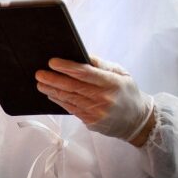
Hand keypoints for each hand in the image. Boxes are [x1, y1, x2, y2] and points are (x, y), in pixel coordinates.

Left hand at [35, 57, 154, 143]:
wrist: (137, 120)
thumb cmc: (127, 93)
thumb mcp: (121, 74)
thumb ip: (102, 64)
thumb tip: (83, 55)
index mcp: (112, 83)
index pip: (86, 73)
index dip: (67, 67)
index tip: (52, 62)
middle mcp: (104, 98)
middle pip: (74, 87)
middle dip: (54, 79)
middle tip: (39, 73)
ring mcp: (96, 111)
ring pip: (70, 99)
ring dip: (52, 91)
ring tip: (40, 84)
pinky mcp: (91, 121)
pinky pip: (71, 109)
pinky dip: (59, 101)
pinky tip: (51, 94)